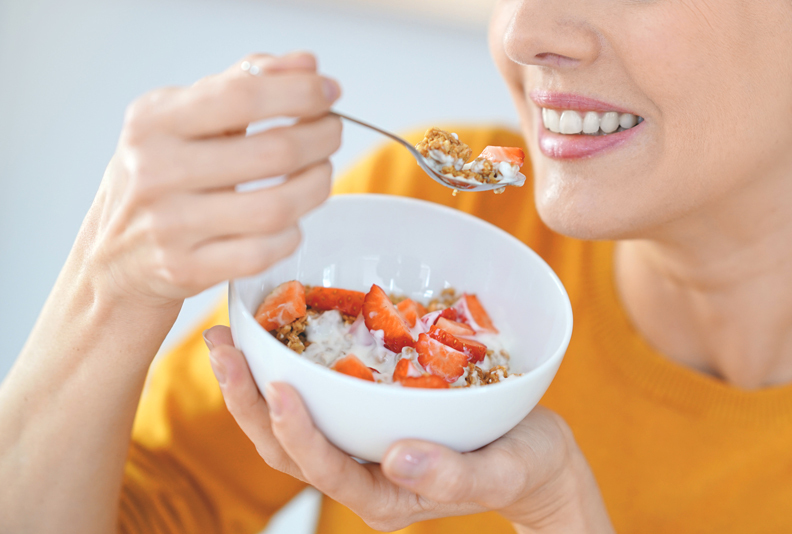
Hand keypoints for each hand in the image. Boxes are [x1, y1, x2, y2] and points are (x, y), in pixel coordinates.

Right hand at [74, 52, 341, 311]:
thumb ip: (244, 82)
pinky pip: (264, 251)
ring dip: (316, 186)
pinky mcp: (186, 269)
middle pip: (273, 152)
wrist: (111, 257)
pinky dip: (291, 233)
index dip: (301, 92)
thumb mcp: (183, 117)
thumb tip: (306, 63)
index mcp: (154, 121)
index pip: (244, 95)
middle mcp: (155, 171)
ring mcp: (170, 225)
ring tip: (320, 173)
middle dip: (322, 138)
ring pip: (277, 207)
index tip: (329, 92)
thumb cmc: (160, 174)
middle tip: (331, 133)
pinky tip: (290, 219)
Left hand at [204, 326, 614, 532]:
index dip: (295, 430)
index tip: (278, 386)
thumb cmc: (526, 466)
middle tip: (220, 344)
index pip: (323, 467)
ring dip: (253, 381)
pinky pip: (319, 398)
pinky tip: (278, 329)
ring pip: (291, 422)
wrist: (538, 458)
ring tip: (226, 334)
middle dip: (247, 400)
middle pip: (285, 446)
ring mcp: (361, 447)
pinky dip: (290, 366)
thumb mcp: (502, 471)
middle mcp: (361, 473)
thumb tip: (397, 455)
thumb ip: (452, 472)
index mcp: (384, 495)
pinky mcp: (369, 419)